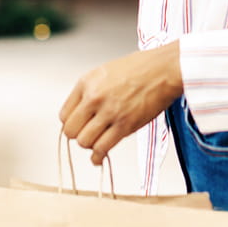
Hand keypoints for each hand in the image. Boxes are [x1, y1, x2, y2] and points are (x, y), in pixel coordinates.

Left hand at [60, 41, 183, 164]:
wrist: (163, 69)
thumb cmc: (140, 68)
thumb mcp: (105, 72)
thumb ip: (91, 91)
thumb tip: (83, 111)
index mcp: (86, 83)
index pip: (64, 114)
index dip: (71, 123)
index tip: (78, 126)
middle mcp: (94, 98)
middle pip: (71, 131)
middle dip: (78, 136)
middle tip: (87, 135)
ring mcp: (109, 112)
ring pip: (84, 142)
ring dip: (90, 145)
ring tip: (97, 142)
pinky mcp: (125, 125)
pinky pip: (102, 148)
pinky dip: (98, 157)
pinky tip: (99, 158)